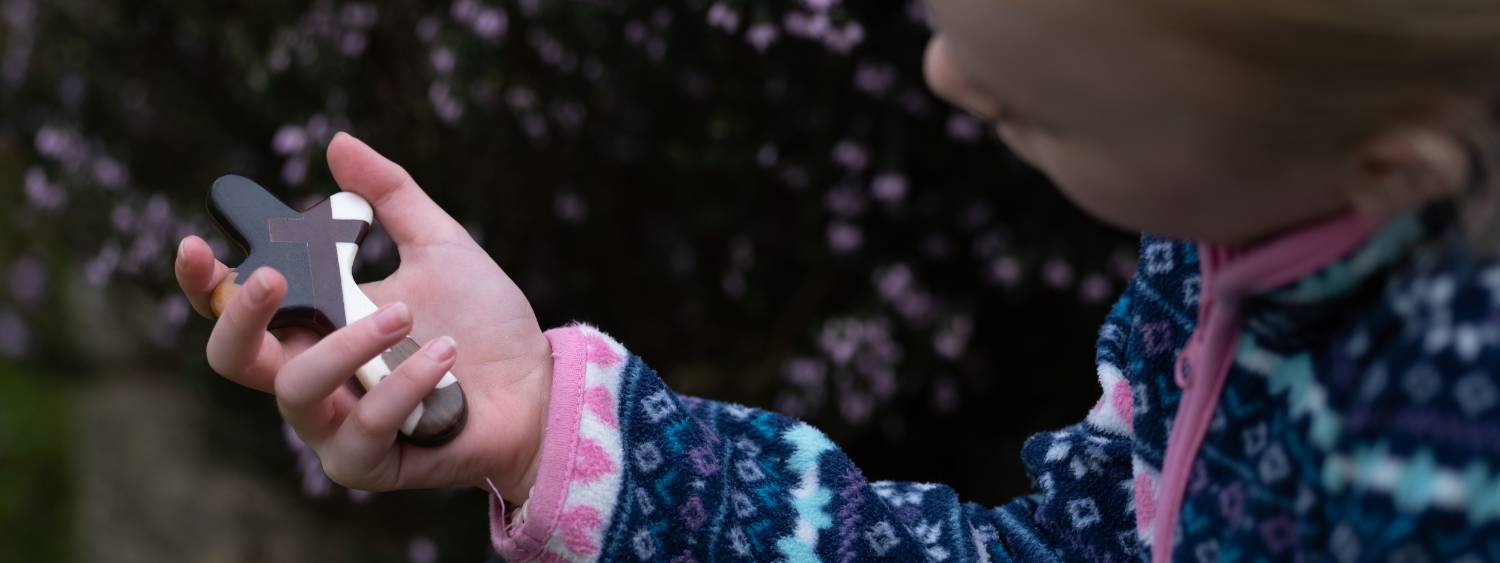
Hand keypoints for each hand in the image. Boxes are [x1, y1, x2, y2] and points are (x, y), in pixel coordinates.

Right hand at [175, 132, 549, 502]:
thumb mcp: (440, 245)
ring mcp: (335, 425)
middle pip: (232, 358)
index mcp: (315, 323)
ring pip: (296, 389)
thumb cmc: (483, 320)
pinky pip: (362, 428)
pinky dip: (402, 385)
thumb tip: (338, 143)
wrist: (540, 383)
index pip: (235, 308)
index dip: (205, 282)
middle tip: (273, 277)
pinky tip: (444, 354)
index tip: (197, 243)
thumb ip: (391, 196)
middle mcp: (312, 374)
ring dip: (350, 343)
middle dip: (241, 315)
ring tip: (408, 313)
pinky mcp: (369, 462)